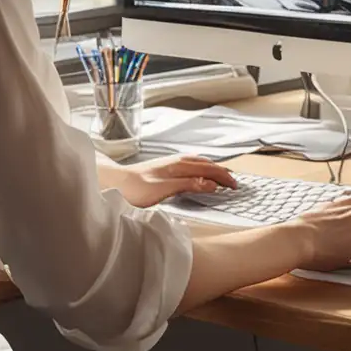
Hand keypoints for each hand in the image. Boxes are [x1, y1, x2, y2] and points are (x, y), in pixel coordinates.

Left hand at [118, 155, 235, 209]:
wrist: (114, 183)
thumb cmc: (136, 189)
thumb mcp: (165, 190)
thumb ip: (189, 185)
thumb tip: (212, 184)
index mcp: (180, 165)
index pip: (210, 169)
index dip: (224, 177)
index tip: (235, 186)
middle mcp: (178, 160)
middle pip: (207, 164)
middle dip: (222, 172)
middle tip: (233, 182)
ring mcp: (171, 162)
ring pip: (199, 163)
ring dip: (213, 169)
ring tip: (221, 176)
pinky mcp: (166, 167)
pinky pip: (191, 165)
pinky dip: (202, 169)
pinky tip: (198, 174)